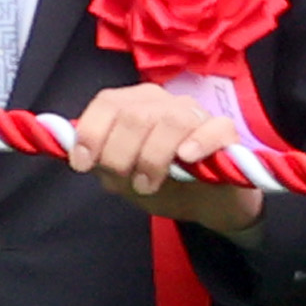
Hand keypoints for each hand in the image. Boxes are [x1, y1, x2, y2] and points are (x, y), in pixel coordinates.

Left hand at [68, 82, 258, 231]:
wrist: (206, 203)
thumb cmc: (161, 183)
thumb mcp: (122, 177)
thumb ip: (101, 162)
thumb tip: (78, 153)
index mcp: (134, 106)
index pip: (107, 102)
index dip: (91, 133)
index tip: (83, 164)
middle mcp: (165, 103)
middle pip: (134, 115)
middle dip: (120, 153)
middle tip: (126, 180)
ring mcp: (198, 115)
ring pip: (172, 120)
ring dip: (153, 157)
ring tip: (149, 184)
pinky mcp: (227, 133)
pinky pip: (215, 128)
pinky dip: (198, 143)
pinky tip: (186, 159)